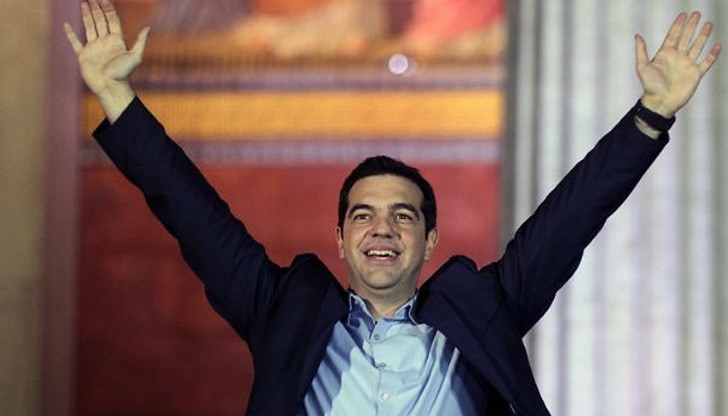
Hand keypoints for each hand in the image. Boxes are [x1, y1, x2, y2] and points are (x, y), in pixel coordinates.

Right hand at [64, 0, 149, 121]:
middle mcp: (105, 42)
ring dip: (86, 15)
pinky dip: (70, 34)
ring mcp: (93, 48)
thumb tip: (148, 27)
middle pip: (100, 21)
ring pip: (89, 27)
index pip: (112, 20)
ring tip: (83, 3)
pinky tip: (67, 25)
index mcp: (116, 40)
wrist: (110, 87)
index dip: (108, 9)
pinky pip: (75, 42)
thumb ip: (141, 42)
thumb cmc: (123, 74)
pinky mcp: (83, 56)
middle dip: (96, 9)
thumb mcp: (135, 57)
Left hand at [635, 11, 720, 117]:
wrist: (660, 102)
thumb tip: (637, 35)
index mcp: (665, 54)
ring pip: (697, 46)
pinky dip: (712, 55)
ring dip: (703, 36)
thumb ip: (641, 51)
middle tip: (697, 14)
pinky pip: (706, 62)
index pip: (673, 35)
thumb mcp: (642, 67)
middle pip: (686, 38)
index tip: (683, 15)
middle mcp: (677, 57)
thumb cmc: (650, 86)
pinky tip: (717, 45)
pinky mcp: (695, 74)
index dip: (678, 25)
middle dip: (691, 26)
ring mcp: (687, 65)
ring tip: (708, 24)